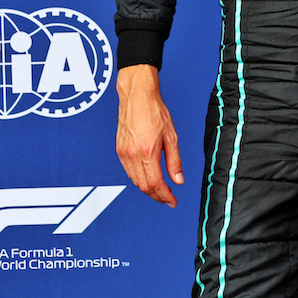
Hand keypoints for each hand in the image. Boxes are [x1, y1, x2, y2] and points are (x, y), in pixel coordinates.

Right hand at [116, 64, 183, 207]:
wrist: (137, 96)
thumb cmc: (155, 111)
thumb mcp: (172, 136)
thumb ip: (174, 161)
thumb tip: (178, 180)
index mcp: (147, 152)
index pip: (155, 184)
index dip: (165, 196)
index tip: (173, 201)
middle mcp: (132, 155)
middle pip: (143, 186)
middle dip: (157, 195)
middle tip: (169, 198)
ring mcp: (123, 153)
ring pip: (135, 180)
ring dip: (148, 188)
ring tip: (161, 189)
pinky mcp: (119, 150)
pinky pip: (129, 171)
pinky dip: (139, 178)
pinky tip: (148, 176)